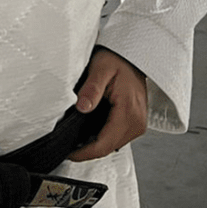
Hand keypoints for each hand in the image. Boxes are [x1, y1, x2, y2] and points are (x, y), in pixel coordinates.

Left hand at [69, 46, 146, 161]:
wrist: (132, 55)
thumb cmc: (118, 59)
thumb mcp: (100, 69)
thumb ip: (91, 89)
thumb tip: (82, 107)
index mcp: (129, 112)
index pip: (104, 144)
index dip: (85, 153)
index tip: (70, 153)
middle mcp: (137, 122)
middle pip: (108, 147)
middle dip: (88, 150)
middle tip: (69, 145)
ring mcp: (138, 122)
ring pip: (113, 144)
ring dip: (95, 144)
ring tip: (77, 138)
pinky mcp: (135, 120)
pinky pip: (117, 136)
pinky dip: (103, 136)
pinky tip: (91, 130)